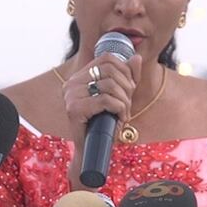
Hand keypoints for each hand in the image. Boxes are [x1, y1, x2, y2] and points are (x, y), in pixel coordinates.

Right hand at [60, 54, 142, 186]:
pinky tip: (120, 118)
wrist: (93, 149)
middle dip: (127, 88)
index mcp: (80, 76)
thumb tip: (136, 57)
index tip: (129, 89)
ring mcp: (71, 95)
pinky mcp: (74, 109)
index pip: (107, 58)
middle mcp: (72, 82)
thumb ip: (128, 76)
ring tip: (123, 113)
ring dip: (124, 101)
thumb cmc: (106, 123)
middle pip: (111, 71)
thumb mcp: (121, 96)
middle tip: (127, 105)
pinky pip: (106, 100)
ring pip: (110, 85)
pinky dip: (119, 109)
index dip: (125, 70)